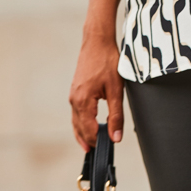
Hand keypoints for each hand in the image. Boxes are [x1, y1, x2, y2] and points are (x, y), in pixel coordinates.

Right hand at [69, 33, 123, 151]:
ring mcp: (73, 94)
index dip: (98, 140)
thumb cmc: (107, 60)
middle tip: (97, 150)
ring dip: (83, 133)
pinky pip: (76, 112)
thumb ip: (116, 114)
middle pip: (80, 128)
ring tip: (90, 144)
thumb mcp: (116, 88)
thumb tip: (116, 136)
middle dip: (88, 140)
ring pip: (76, 121)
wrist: (97, 40)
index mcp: (83, 101)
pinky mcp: (76, 90)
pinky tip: (88, 123)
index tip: (108, 147)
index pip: (89, 130)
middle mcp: (75, 100)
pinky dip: (81, 122)